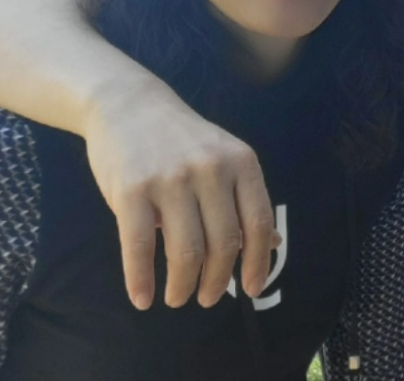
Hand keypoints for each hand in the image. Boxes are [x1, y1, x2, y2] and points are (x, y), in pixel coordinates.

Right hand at [81, 82, 276, 308]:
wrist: (129, 105)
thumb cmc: (183, 140)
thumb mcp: (226, 160)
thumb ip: (246, 201)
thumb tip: (274, 244)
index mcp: (241, 163)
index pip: (258, 223)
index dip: (258, 263)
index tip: (252, 289)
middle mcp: (212, 170)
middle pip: (224, 242)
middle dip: (217, 281)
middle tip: (208, 298)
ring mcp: (172, 179)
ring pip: (187, 250)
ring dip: (183, 285)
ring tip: (178, 297)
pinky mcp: (133, 190)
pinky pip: (139, 246)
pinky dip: (141, 280)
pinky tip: (143, 298)